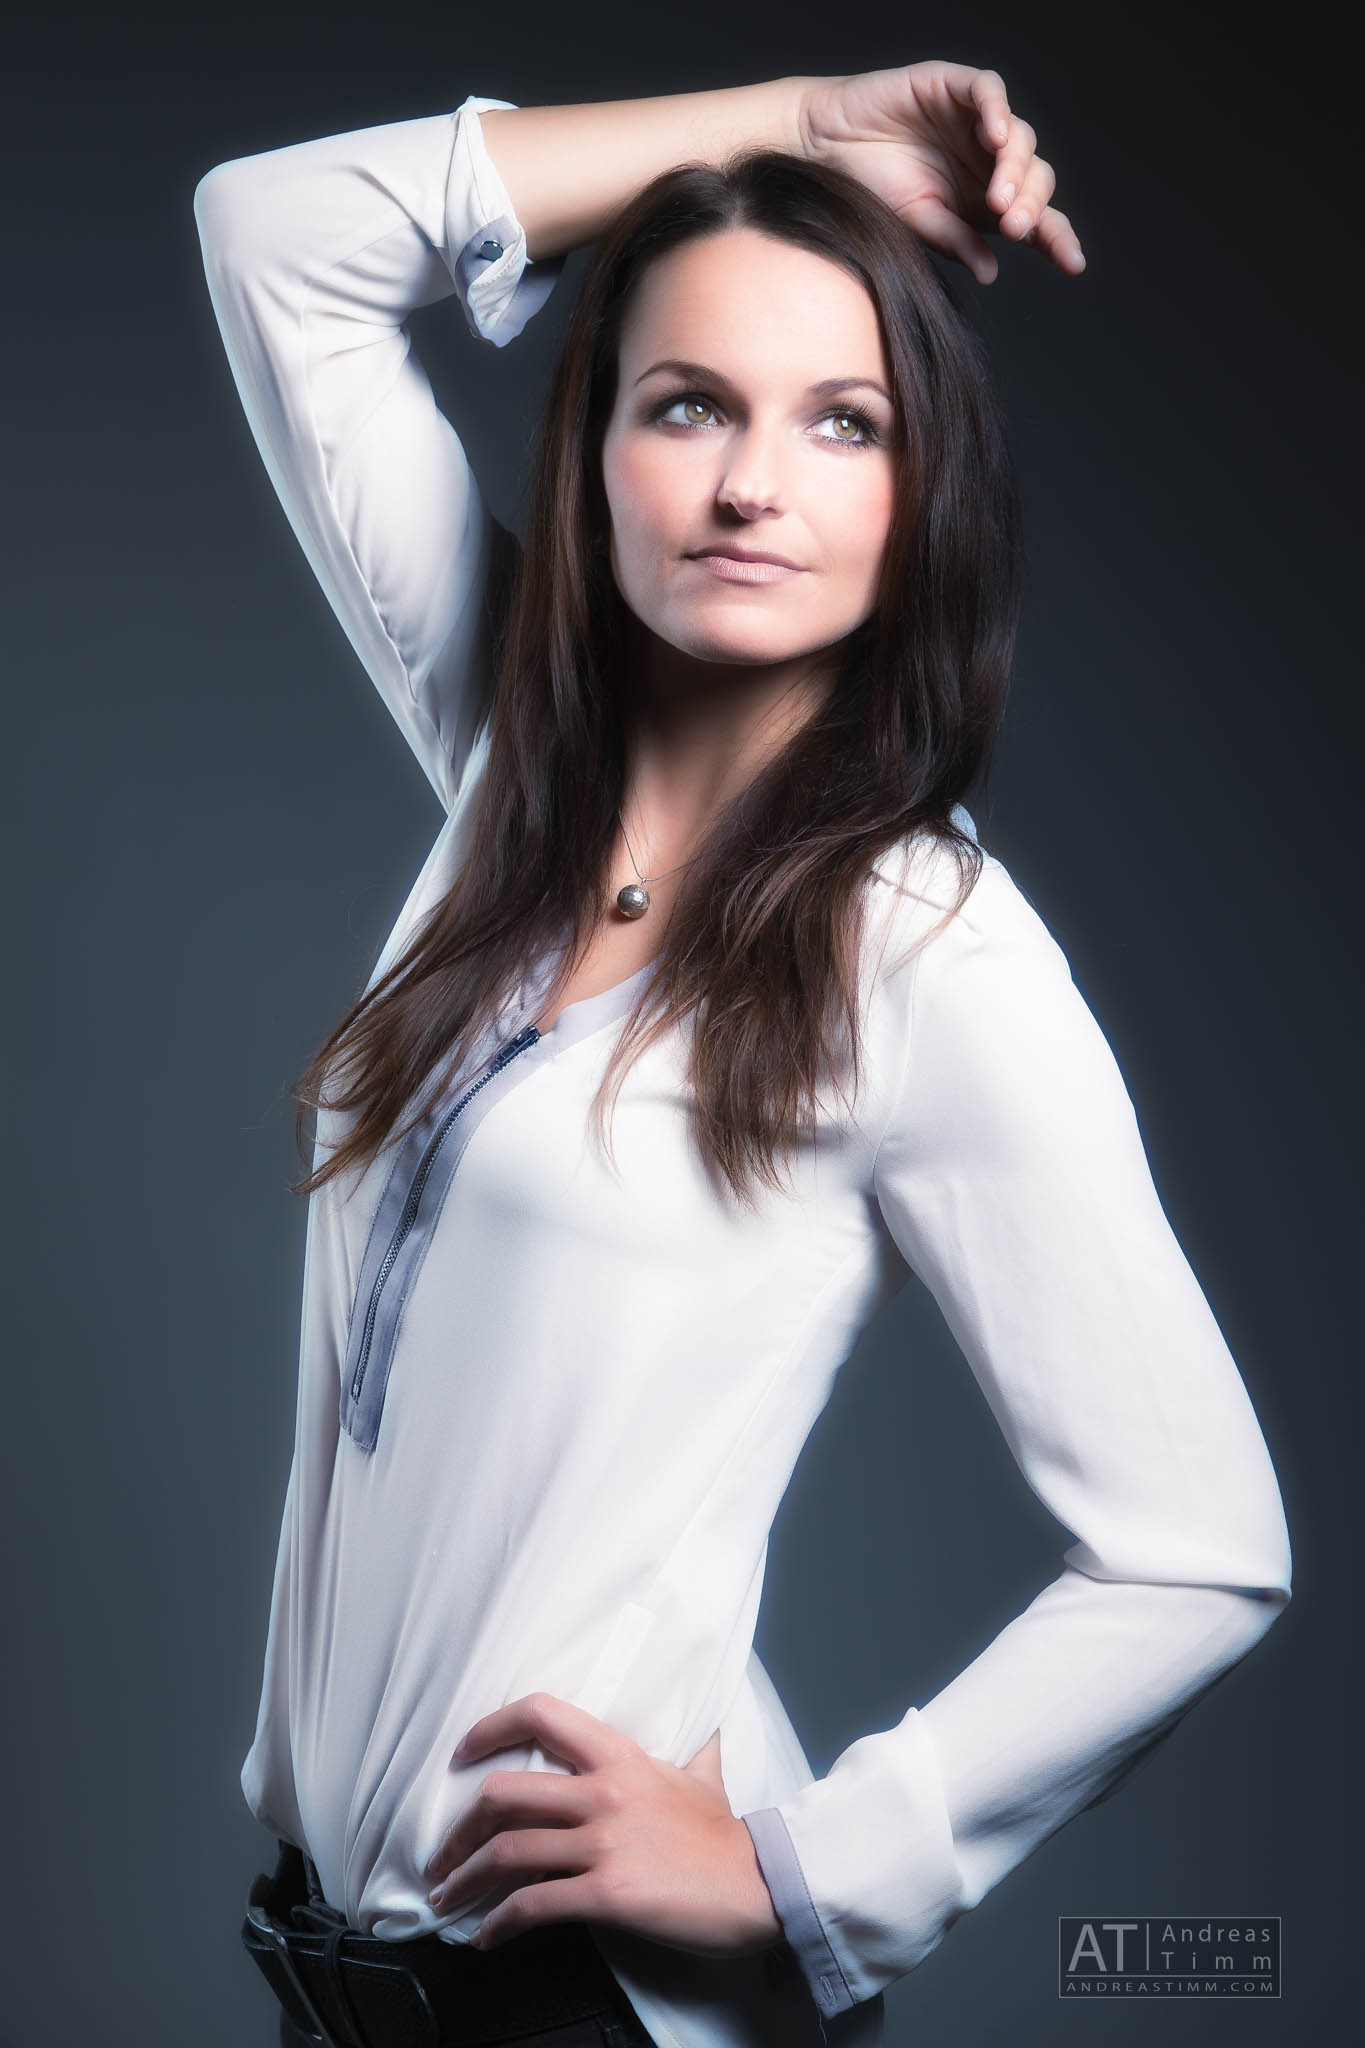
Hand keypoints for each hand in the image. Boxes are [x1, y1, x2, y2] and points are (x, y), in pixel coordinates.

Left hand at [423, 1694, 782, 1956]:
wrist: (759, 1884)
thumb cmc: (725, 1836)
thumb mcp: (702, 1773)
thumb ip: (689, 1746)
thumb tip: (701, 1724)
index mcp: (619, 1755)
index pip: (539, 1713)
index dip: (489, 1728)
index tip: (462, 1754)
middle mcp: (604, 1791)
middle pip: (503, 1794)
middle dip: (458, 1830)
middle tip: (442, 1856)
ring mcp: (604, 1843)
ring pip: (507, 1854)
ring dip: (464, 1882)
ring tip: (448, 1901)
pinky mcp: (607, 1893)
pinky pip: (532, 1906)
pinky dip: (497, 1925)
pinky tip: (485, 1937)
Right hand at [796, 62, 1084, 284]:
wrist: (826, 146)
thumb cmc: (870, 185)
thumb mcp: (917, 223)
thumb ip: (956, 241)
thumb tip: (991, 272)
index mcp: (985, 202)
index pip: (1035, 219)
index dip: (1057, 238)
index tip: (1072, 264)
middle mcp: (989, 163)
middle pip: (1036, 178)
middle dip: (1032, 204)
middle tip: (1013, 226)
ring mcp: (975, 123)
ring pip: (1020, 138)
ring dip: (1015, 169)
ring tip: (997, 197)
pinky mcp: (955, 88)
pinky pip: (989, 92)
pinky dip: (997, 110)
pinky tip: (995, 136)